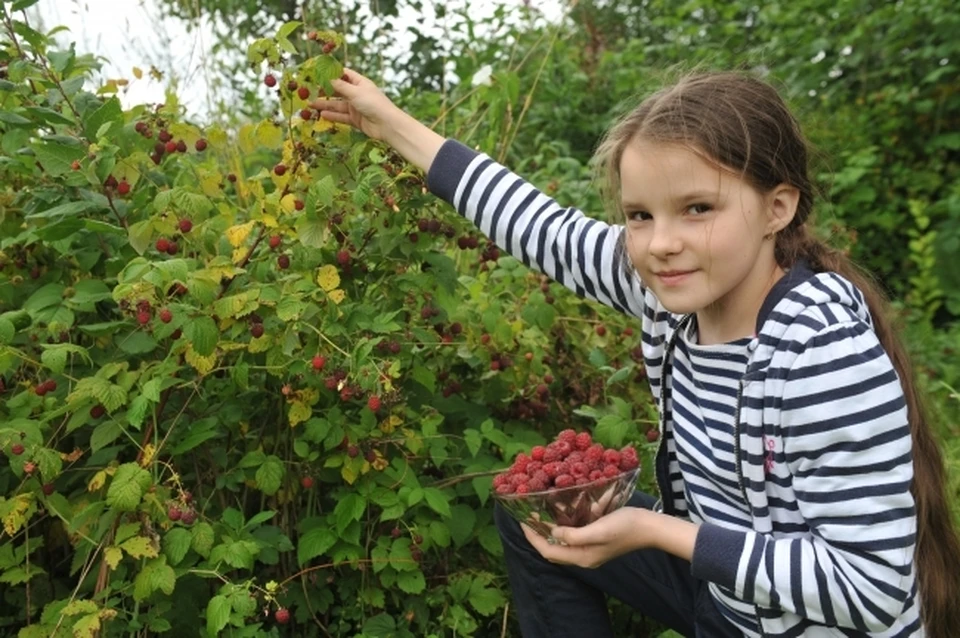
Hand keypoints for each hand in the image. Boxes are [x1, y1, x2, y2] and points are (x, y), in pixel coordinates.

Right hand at [312, 68, 401, 141]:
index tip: (318, 73)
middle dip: (325, 91)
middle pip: (338, 91)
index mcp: (360, 83)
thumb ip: (340, 86)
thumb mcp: (355, 92)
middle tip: (310, 91)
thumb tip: (328, 78)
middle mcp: (357, 94)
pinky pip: (341, 117)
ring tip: (310, 105)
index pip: (344, 75)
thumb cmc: (373, 104)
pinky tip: (322, 115)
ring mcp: (356, 107)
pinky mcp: (356, 120)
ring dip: (325, 104)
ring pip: (338, 105)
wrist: (387, 125)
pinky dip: (332, 116)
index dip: (332, 73)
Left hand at [522, 507, 650, 568]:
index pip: (548, 551)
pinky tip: (561, 512)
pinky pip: (574, 534)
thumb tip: (553, 533)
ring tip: (540, 513)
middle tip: (528, 516)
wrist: (650, 527)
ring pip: (562, 541)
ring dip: (550, 529)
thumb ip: (573, 535)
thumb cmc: (625, 527)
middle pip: (553, 549)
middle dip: (538, 534)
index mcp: (582, 557)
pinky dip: (564, 525)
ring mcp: (590, 549)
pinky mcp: (596, 540)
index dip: (533, 537)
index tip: (523, 521)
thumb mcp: (597, 530)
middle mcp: (583, 556)